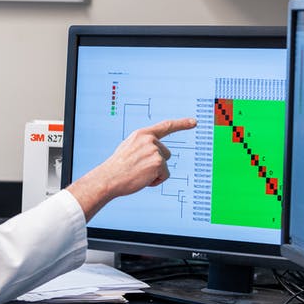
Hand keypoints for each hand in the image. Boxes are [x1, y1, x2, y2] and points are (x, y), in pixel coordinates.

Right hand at [67, 117, 196, 220]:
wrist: (108, 178)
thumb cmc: (117, 167)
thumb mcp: (128, 149)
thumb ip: (143, 146)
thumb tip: (156, 153)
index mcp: (141, 134)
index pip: (165, 126)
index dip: (181, 124)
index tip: (194, 122)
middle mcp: (149, 139)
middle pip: (166, 154)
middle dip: (156, 164)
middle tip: (137, 169)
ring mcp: (155, 150)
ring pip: (165, 165)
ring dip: (155, 173)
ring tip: (138, 174)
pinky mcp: (158, 162)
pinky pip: (165, 175)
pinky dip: (156, 181)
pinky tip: (143, 180)